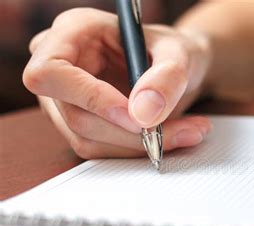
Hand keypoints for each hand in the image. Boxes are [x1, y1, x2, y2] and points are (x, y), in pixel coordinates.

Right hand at [23, 8, 212, 158]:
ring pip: (88, 140)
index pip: (51, 72)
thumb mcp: (180, 53)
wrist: (176, 69)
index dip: (90, 98)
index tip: (136, 116)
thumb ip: (166, 78)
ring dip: (140, 145)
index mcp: (73, 32)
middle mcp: (59, 66)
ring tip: (188, 131)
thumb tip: (143, 115)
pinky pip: (100, 151)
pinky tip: (171, 137)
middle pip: (76, 116)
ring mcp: (64, 100)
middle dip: (131, 133)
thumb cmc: (170, 51)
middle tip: (184, 130)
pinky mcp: (78, 125)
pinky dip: (138, 150)